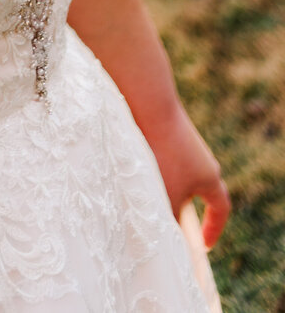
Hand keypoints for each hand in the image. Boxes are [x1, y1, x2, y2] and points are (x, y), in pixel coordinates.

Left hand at [141, 100, 229, 247]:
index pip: (220, 207)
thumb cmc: (160, 156)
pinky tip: (130, 172)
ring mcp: (183, 143)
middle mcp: (201, 159)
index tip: (203, 246)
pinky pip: (159, 159)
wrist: (147, 105)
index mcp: (210, 176)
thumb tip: (167, 239)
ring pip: (174, 175)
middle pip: (198, 191)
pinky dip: (148, 171)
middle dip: (184, 209)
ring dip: (161, 189)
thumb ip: (170, 221)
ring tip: (140, 198)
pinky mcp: (163, 131)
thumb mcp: (166, 197)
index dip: (213, 228)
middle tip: (169, 224)